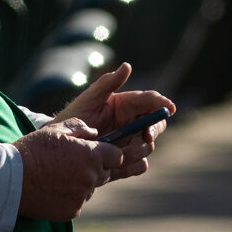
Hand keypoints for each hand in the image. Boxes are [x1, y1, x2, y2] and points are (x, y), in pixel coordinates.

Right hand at [14, 118, 122, 221]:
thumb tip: (94, 133)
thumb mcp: (55, 130)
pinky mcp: (72, 211)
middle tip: (72, 163)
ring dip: (82, 183)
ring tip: (59, 176)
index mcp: (90, 155)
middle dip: (94, 168)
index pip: (117, 156)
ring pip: (91, 188)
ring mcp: (82, 196)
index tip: (97, 152)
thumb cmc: (32, 150)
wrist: (12, 180)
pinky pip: (78, 202)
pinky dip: (70, 197)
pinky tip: (53, 189)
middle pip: (105, 173)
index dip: (108, 153)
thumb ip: (79, 127)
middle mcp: (90, 177)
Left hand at [50, 62, 174, 181]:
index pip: (150, 101)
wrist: (61, 147)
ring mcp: (129, 142)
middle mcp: (131, 122)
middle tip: (145, 135)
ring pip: (148, 146)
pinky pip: (139, 165)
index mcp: (126, 104)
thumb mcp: (89, 99)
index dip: (162, 104)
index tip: (169, 108)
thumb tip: (127, 66)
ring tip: (120, 152)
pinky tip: (120, 164)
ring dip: (139, 149)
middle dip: (154, 129)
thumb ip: (107, 83)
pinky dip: (135, 165)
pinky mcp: (124, 161)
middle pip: (156, 124)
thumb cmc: (74, 117)